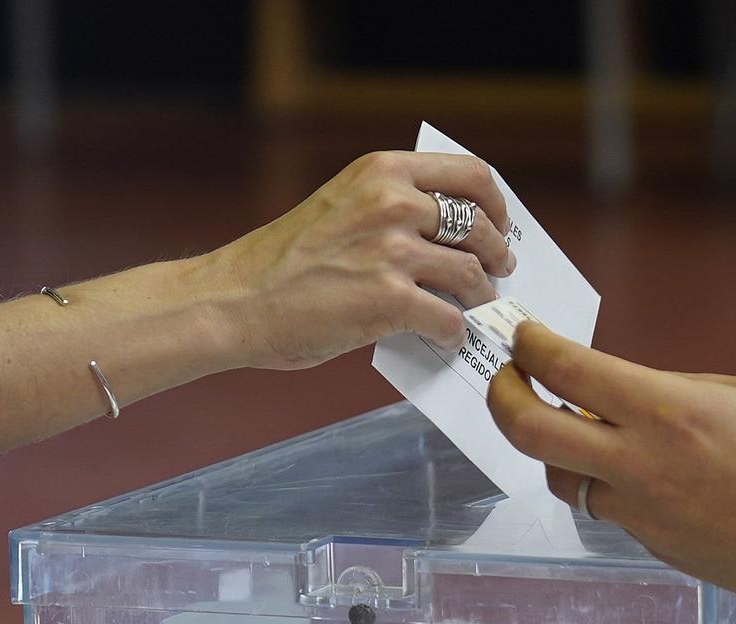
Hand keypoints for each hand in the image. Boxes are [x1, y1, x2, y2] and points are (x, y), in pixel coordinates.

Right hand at [208, 151, 514, 370]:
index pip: (471, 175)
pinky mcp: (390, 300)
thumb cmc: (283, 263)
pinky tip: (445, 338)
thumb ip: (390, 208)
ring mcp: (392, 251)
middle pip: (481, 227)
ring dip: (480, 298)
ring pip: (472, 275)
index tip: (500, 226)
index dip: (497, 205)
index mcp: (382, 172)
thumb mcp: (340, 206)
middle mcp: (392, 202)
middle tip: (498, 273)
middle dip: (497, 254)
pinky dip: (454, 334)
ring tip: (473, 310)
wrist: (234, 301)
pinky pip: (450, 319)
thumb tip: (450, 237)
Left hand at [486, 323, 735, 623]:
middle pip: (529, 430)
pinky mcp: (654, 546)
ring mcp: (643, 514)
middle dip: (503, 396)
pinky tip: (627, 464)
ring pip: (560, 477)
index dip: (531, 346)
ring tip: (567, 421)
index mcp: (671, 412)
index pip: (566, 371)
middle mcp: (644, 465)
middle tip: (508, 377)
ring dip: (551, 445)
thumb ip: (678, 389)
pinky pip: (605, 507)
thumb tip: (628, 392)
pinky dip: (601, 479)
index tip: (525, 334)